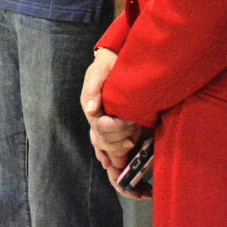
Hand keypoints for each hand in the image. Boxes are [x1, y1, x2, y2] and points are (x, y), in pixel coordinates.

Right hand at [82, 49, 144, 178]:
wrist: (116, 60)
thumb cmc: (107, 64)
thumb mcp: (99, 71)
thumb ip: (93, 89)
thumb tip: (90, 109)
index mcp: (91, 106)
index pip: (101, 127)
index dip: (115, 129)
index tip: (129, 122)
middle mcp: (96, 118)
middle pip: (104, 141)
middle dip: (120, 140)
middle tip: (135, 131)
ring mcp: (104, 123)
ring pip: (106, 147)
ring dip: (120, 150)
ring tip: (133, 141)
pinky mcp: (113, 126)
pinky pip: (108, 148)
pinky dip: (111, 158)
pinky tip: (113, 166)